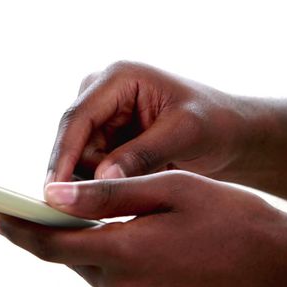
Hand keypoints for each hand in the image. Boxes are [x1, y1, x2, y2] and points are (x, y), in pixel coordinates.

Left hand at [0, 171, 286, 286]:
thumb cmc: (237, 222)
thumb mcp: (174, 190)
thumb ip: (108, 193)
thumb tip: (53, 194)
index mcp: (122, 251)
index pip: (51, 244)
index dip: (20, 231)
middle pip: (84, 262)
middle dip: (89, 240)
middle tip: (124, 218)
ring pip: (112, 284)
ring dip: (124, 263)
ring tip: (173, 245)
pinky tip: (182, 272)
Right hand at [46, 61, 249, 183]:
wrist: (232, 135)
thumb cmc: (216, 124)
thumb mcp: (183, 135)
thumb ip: (141, 154)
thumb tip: (101, 180)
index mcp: (118, 77)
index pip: (77, 118)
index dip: (63, 156)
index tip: (55, 192)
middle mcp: (101, 91)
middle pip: (71, 140)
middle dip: (82, 174)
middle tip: (102, 208)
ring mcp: (100, 114)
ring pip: (77, 158)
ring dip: (97, 181)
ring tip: (137, 191)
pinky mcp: (103, 136)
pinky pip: (89, 166)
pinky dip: (104, 183)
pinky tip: (130, 191)